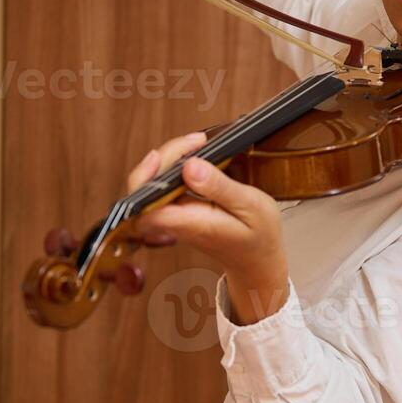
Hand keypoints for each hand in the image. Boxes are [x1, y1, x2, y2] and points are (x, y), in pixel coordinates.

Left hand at [126, 131, 290, 324]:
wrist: (257, 260)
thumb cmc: (258, 236)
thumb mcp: (250, 206)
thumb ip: (219, 187)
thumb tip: (190, 166)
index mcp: (191, 224)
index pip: (148, 204)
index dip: (146, 177)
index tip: (166, 154)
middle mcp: (176, 223)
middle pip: (143, 191)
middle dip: (161, 158)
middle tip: (192, 142)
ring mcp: (174, 218)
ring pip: (151, 187)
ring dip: (168, 159)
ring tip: (195, 144)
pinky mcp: (178, 212)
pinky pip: (164, 187)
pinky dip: (174, 167)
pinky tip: (193, 156)